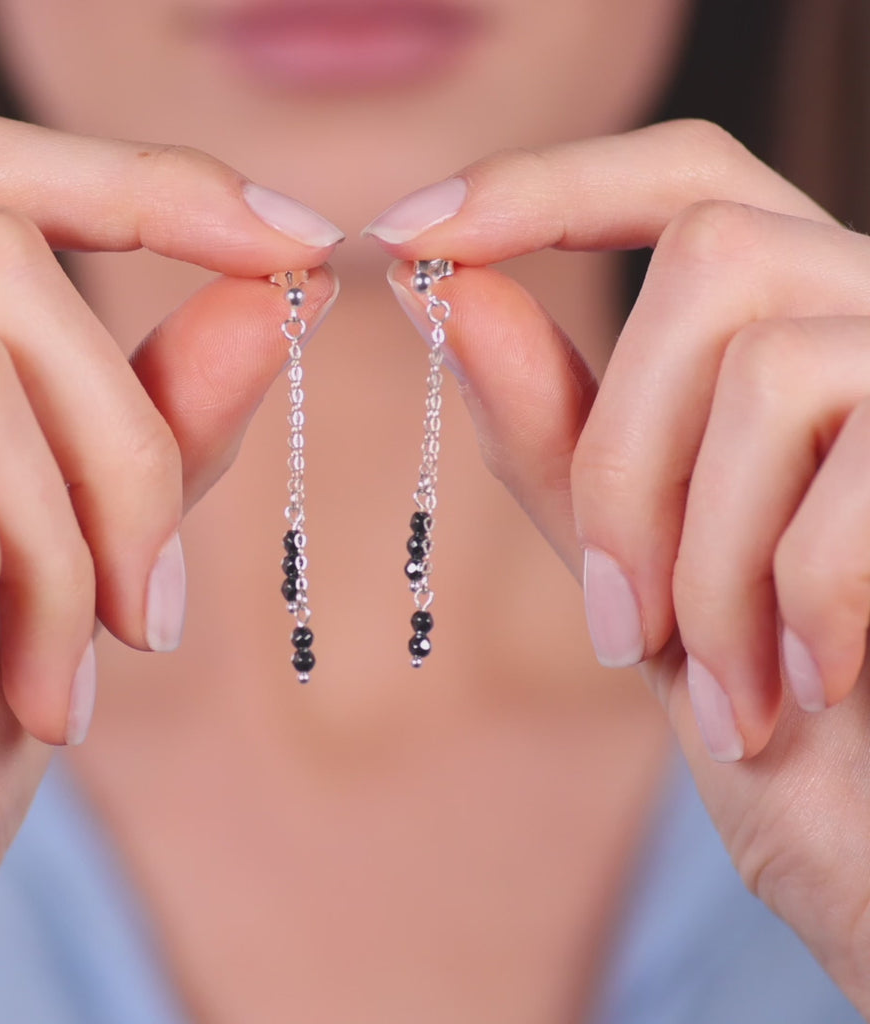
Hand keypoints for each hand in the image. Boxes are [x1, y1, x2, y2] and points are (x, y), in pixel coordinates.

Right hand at [0, 115, 339, 1020]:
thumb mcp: (84, 562)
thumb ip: (164, 426)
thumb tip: (280, 298)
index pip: (9, 177)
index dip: (156, 186)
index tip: (302, 243)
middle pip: (4, 263)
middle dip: (123, 449)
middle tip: (156, 620)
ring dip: (60, 550)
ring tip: (60, 682)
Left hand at [369, 119, 869, 1009]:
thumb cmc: (769, 702)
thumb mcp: (636, 559)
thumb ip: (555, 432)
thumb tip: (449, 293)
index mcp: (797, 329)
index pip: (681, 177)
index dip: (546, 184)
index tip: (409, 238)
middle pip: (712, 261)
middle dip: (624, 457)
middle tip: (618, 627)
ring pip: (771, 369)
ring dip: (705, 556)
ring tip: (718, 685)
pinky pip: (855, 472)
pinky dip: (794, 597)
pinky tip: (809, 684)